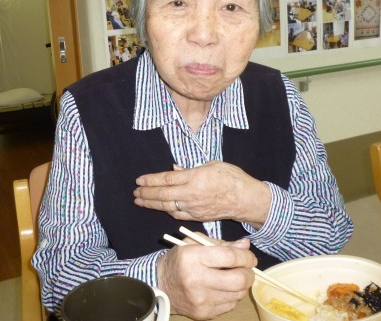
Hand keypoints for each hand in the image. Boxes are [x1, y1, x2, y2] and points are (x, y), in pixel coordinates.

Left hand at [133, 161, 270, 227]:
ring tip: (140, 201)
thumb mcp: (212, 164)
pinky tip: (160, 208)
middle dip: (146, 194)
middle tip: (135, 192)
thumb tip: (174, 169)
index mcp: (194, 177)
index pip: (166, 179)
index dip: (151, 180)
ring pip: (167, 206)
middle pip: (163, 195)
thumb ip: (190, 168)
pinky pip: (178, 214)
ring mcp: (194, 207)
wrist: (245, 199)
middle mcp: (191, 193)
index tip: (139, 180)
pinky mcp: (198, 216)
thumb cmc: (231, 177)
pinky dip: (167, 211)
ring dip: (152, 204)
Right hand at [157, 238, 255, 319]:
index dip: (246, 256)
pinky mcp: (204, 313)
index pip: (230, 257)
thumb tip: (245, 245)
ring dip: (242, 285)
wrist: (161, 285)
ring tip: (235, 277)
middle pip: (238, 280)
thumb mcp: (195, 243)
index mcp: (193, 258)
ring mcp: (201, 300)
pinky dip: (233, 296)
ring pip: (238, 294)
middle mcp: (197, 280)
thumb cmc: (180, 260)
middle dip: (249, 273)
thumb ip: (221, 244)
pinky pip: (230, 306)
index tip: (249, 257)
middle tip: (246, 269)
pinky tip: (224, 289)